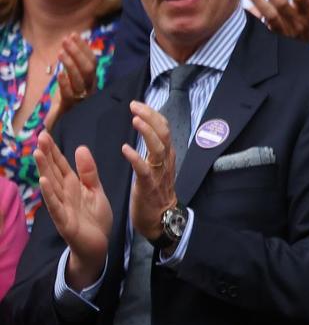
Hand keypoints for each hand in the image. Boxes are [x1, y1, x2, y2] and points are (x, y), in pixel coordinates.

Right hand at [33, 131, 110, 287]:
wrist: (98, 246)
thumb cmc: (94, 219)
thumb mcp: (95, 191)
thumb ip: (88, 172)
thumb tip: (80, 147)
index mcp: (72, 186)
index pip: (61, 165)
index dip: (54, 151)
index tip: (45, 134)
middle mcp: (64, 194)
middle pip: (53, 171)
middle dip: (47, 155)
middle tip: (40, 136)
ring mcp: (62, 207)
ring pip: (51, 186)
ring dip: (44, 170)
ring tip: (37, 153)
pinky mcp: (64, 221)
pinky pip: (55, 206)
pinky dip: (49, 194)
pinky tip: (43, 182)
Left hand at [44, 34, 98, 131]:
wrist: (62, 130)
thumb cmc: (65, 105)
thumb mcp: (70, 85)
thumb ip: (74, 70)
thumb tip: (73, 46)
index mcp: (91, 84)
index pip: (92, 62)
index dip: (84, 48)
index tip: (75, 34)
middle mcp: (90, 91)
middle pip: (89, 70)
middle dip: (78, 53)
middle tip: (66, 40)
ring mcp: (82, 100)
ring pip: (81, 80)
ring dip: (71, 65)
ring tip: (61, 52)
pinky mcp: (71, 109)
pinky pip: (70, 95)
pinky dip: (65, 84)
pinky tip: (59, 74)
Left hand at [122, 101, 177, 240]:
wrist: (161, 219)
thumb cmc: (155, 193)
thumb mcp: (158, 167)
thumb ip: (154, 150)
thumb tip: (147, 130)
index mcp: (167, 156)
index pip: (164, 129)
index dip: (152, 114)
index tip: (138, 104)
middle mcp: (166, 162)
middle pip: (163, 134)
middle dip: (150, 117)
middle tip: (135, 106)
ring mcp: (159, 174)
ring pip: (158, 149)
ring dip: (147, 133)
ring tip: (135, 120)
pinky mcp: (149, 186)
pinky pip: (144, 170)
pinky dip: (136, 158)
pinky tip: (126, 149)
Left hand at [244, 0, 308, 44]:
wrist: (302, 55)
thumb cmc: (304, 24)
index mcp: (307, 13)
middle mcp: (297, 23)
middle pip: (282, 4)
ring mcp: (285, 32)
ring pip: (271, 15)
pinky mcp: (273, 40)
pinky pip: (262, 27)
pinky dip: (254, 16)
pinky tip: (245, 7)